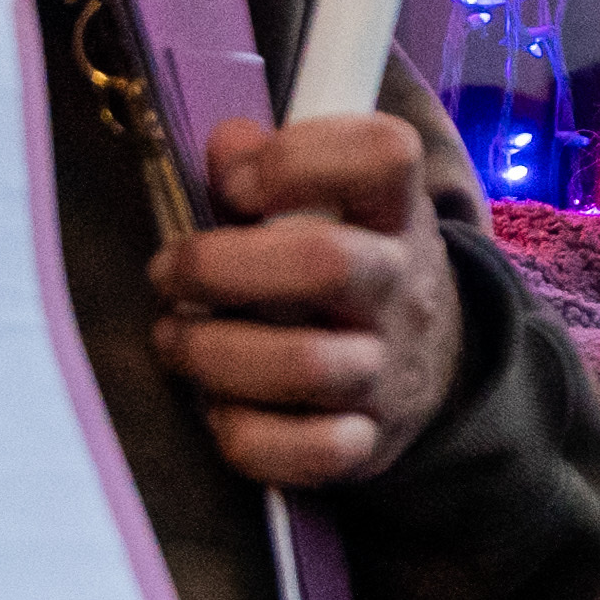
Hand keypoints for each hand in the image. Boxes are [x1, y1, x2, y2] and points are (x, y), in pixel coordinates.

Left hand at [152, 111, 465, 487]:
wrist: (431, 362)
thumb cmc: (349, 266)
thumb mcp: (335, 201)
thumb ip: (274, 164)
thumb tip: (227, 146)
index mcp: (395, 212)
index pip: (384, 155)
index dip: (297, 159)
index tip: (236, 186)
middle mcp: (403, 287)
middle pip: (326, 262)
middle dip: (219, 266)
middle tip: (168, 273)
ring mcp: (391, 370)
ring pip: (306, 366)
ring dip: (213, 353)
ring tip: (174, 340)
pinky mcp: (371, 441)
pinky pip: (308, 453)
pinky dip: (249, 436)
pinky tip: (221, 411)